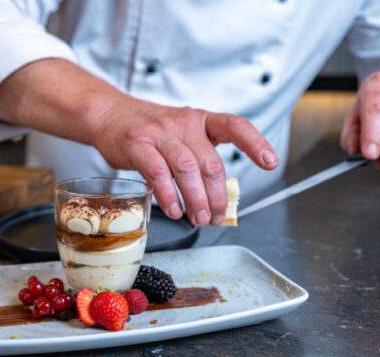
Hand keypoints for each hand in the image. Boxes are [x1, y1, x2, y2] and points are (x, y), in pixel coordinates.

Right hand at [89, 99, 277, 225]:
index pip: (235, 126)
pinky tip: (173, 209)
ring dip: (196, 200)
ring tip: (197, 218)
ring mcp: (160, 133)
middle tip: (216, 217)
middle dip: (217, 196)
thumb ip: (200, 159)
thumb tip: (220, 199)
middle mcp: (184, 123)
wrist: (110, 115)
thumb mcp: (181, 135)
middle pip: (210, 163)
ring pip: (187, 169)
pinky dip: (169, 196)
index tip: (269, 162)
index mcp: (201, 120)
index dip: (255, 143)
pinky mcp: (138, 145)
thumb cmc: (150, 131)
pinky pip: (158, 174)